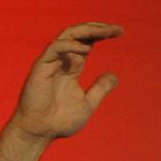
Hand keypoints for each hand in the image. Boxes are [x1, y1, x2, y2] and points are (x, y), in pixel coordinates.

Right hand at [8, 22, 123, 140]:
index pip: (86, 43)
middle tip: (117, 28)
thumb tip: (115, 76)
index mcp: (71, 67)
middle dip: (97, 29)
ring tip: (105, 31)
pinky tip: (86, 49)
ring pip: (67, 36)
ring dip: (86, 31)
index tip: (119, 32)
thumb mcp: (88, 103)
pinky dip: (70, 45)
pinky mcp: (41, 67)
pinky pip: (54, 48)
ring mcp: (50, 62)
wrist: (41, 132)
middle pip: (78, 35)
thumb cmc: (60, 120)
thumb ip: (100, 89)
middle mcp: (61, 61)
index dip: (101, 35)